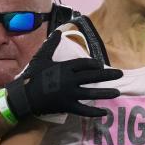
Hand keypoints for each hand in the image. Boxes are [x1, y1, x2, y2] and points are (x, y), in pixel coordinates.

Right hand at [4, 30, 121, 118]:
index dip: (94, 65)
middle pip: (93, 77)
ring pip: (92, 93)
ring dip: (106, 93)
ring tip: (117, 92)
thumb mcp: (42, 57)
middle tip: (120, 74)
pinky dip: (95, 112)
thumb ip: (51, 45)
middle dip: (108, 75)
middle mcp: (70, 80)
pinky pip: (84, 110)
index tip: (101, 66)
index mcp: (65, 67)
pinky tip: (105, 112)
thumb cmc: (33, 75)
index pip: (85, 64)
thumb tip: (58, 32)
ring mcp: (69, 94)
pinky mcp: (67, 106)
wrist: (24, 96)